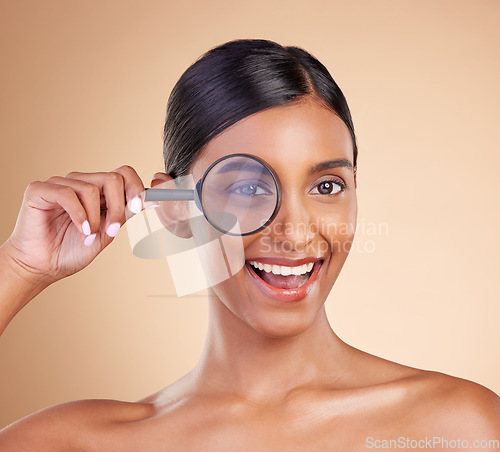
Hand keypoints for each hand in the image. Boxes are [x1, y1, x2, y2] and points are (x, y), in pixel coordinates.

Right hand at [4, 165, 144, 285]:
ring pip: (92, 188)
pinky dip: (80, 215)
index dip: (136, 188)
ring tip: (90, 236)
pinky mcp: (40, 190)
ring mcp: (60, 184)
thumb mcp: (106, 232)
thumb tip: (153, 201)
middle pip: (112, 178)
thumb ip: (125, 214)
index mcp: (98, 191)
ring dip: (96, 218)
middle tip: (113, 230)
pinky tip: (81, 230)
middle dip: (119, 207)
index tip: (141, 208)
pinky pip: (68, 193)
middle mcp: (80, 183)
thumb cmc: (72, 250)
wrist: (43, 267)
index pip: (123, 173)